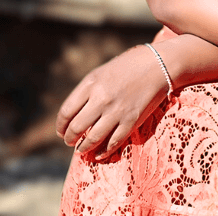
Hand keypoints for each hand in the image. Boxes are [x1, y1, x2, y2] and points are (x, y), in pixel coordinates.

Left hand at [55, 44, 168, 159]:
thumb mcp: (101, 73)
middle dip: (69, 138)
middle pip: (77, 127)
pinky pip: (114, 141)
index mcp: (90, 84)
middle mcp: (101, 98)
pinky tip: (99, 154)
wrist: (157, 64)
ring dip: (84, 148)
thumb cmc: (127, 67)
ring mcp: (117, 111)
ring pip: (93, 138)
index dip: (60, 125)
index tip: (60, 131)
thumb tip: (73, 117)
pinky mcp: (131, 120)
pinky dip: (104, 151)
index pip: (67, 112)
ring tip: (81, 150)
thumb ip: (86, 92)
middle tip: (69, 142)